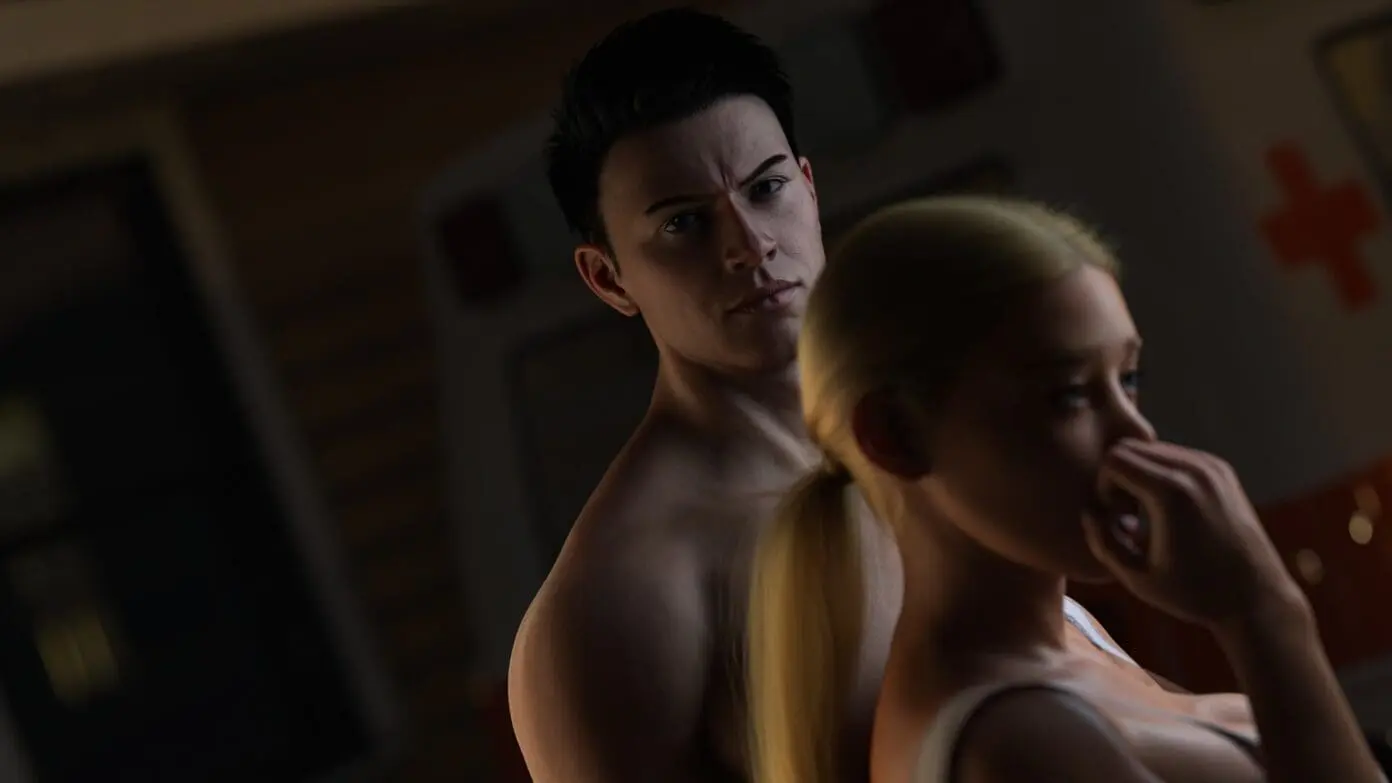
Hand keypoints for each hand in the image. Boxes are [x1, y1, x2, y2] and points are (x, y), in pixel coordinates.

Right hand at [1083, 439, 1304, 631]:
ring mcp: (1212, 467)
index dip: (1103, 488)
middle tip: (1127, 516)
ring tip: (1146, 514)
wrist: (1256, 597)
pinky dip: (1161, 474)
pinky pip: (1175, 456)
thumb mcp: (1136, 578)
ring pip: (1153, 449)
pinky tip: (1167, 510)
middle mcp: (1194, 470)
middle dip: (1118, 477)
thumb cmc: (1193, 594)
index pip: (1114, 460)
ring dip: (1139, 474)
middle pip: (1131, 447)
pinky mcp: (1222, 471)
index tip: (1116, 519)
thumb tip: (1091, 511)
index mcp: (1171, 492)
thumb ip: (1103, 541)